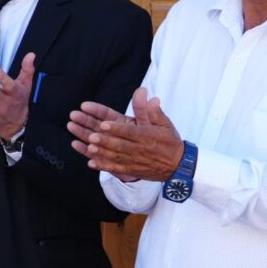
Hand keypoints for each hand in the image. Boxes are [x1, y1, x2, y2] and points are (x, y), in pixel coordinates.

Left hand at [68, 88, 185, 182]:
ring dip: (101, 152)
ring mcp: (134, 161)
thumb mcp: (165, 124)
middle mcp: (139, 149)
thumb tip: (151, 97)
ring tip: (88, 147)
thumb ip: (153, 112)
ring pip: (115, 157)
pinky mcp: (131, 170)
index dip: (116, 128)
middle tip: (91, 135)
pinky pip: (116, 169)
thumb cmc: (169, 141)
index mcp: (146, 136)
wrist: (178, 166)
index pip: (130, 131)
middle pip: (119, 144)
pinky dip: (103, 166)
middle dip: (104, 140)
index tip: (104, 124)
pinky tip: (91, 163)